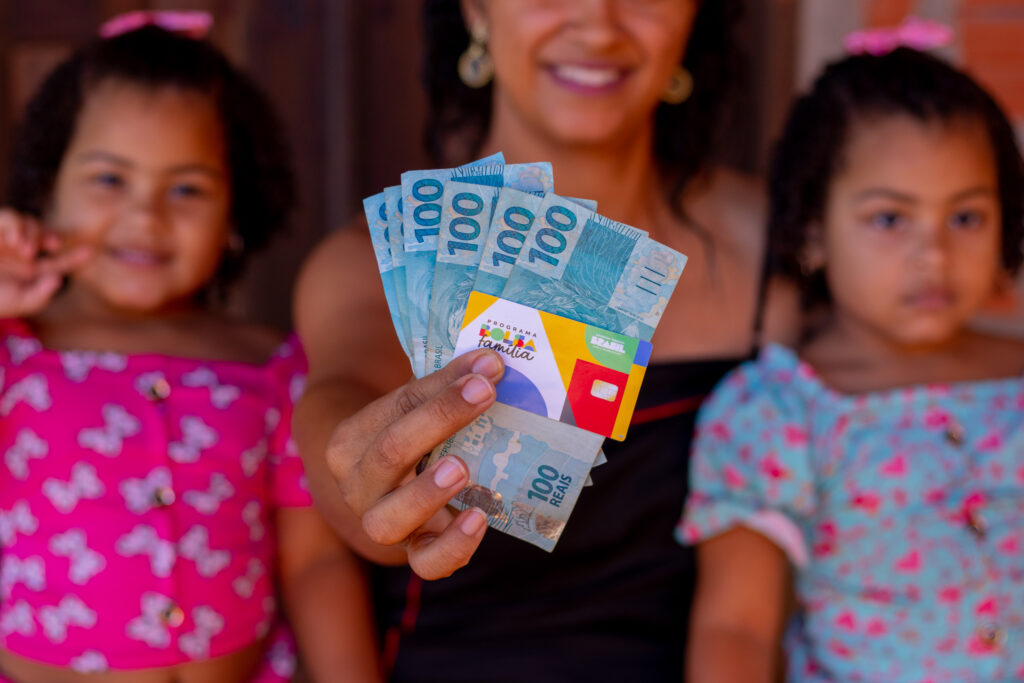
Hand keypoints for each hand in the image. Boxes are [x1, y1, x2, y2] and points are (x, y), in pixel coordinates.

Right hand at [0, 209, 90, 317]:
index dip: (74, 257)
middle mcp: (19, 252)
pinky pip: (7, 217)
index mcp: (30, 270)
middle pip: (43, 234)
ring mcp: (3, 240)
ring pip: (26, 221)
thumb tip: (58, 278)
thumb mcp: (19, 303)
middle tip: (53, 246)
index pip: (58, 261)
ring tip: (25, 251)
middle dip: (51, 236)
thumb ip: (41, 295)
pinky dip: (15, 225)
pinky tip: (15, 242)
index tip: (90, 252)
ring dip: (31, 232)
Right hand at [325, 348, 504, 579]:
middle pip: (388, 454)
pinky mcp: (414, 552)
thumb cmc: (406, 435)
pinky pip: (425, 563)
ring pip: (388, 520)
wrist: (385, 483)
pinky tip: (479, 520)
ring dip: (426, 493)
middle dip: (439, 420)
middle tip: (484, 395)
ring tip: (462, 469)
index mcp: (352, 440)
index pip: (396, 407)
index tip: (487, 370)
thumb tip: (492, 363)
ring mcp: (382, 523)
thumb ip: (448, 384)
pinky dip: (453, 546)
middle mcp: (358, 485)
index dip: (443, 388)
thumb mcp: (416, 406)